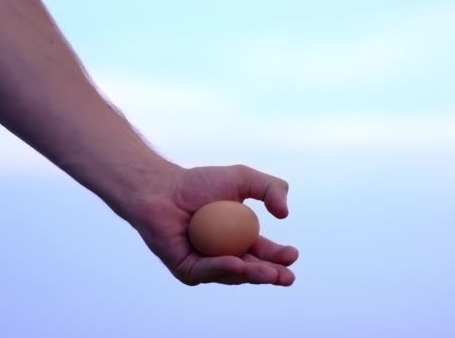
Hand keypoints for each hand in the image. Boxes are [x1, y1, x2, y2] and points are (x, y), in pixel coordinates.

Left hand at [124, 163, 298, 285]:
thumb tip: (285, 214)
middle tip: (286, 276)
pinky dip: (223, 268)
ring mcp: (206, 265)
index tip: (293, 255)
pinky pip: (207, 271)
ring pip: (232, 275)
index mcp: (240, 240)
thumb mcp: (244, 178)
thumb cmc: (199, 182)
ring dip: (252, 274)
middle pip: (252, 270)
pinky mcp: (186, 269)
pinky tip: (238, 263)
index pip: (264, 253)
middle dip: (271, 275)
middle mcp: (224, 256)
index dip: (280, 257)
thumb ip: (271, 187)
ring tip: (268, 272)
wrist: (161, 187)